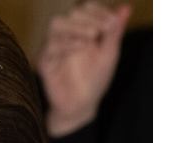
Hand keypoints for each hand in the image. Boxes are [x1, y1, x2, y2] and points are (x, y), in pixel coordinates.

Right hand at [38, 2, 130, 136]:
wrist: (81, 106)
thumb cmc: (94, 79)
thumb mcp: (109, 54)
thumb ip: (115, 32)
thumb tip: (126, 8)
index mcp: (80, 30)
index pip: (85, 9)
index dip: (98, 11)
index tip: (112, 23)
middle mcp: (65, 35)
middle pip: (70, 14)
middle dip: (88, 19)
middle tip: (101, 30)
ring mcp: (53, 48)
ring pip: (56, 25)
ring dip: (76, 27)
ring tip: (92, 36)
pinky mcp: (45, 63)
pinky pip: (50, 47)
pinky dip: (67, 43)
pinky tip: (82, 47)